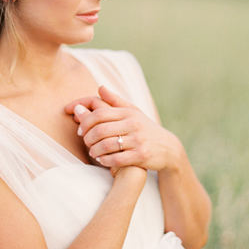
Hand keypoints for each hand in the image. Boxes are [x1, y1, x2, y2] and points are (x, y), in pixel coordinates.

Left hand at [65, 86, 183, 171]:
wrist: (168, 148)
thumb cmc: (146, 128)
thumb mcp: (133, 112)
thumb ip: (115, 101)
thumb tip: (99, 88)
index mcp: (128, 113)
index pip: (99, 113)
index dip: (84, 121)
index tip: (79, 129)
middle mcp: (133, 124)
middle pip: (100, 129)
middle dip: (87, 137)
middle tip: (84, 142)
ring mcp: (137, 140)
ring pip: (106, 145)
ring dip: (94, 150)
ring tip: (92, 152)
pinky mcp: (141, 155)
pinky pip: (116, 159)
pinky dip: (105, 160)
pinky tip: (102, 160)